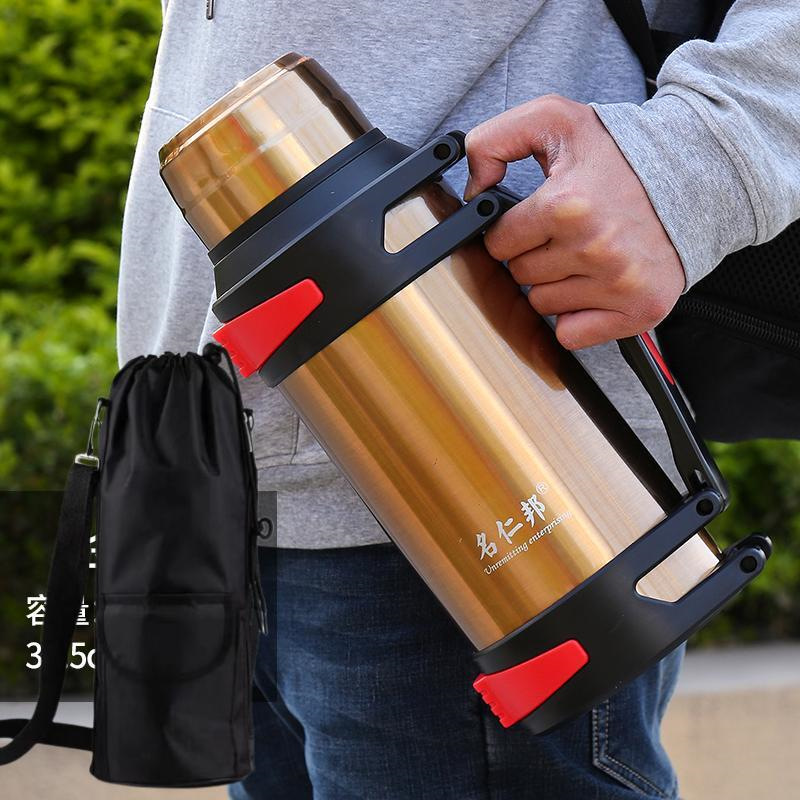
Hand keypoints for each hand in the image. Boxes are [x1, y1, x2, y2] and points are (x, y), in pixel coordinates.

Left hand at [464, 95, 685, 349]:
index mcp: (566, 205)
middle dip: (535, 254)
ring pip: (542, 305)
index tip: (537, 218)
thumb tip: (471, 190)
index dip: (512, 230)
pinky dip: (576, 316)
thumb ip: (493, 141)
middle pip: (521, 275)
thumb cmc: (621, 154)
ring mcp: (618, 284)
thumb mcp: (555, 120)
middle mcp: (593, 248)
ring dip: (555, 284)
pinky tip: (596, 285)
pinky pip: (571, 334)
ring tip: (587, 253)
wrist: (695, 174)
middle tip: (567, 232)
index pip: (499, 243)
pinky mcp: (639, 310)